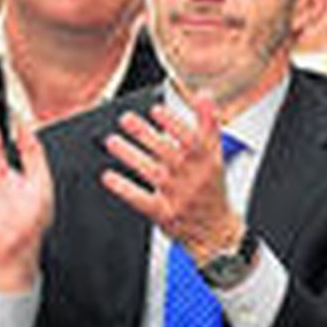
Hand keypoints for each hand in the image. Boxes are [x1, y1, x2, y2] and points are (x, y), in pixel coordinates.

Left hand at [100, 94, 243, 264]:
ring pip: (153, 173)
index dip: (174, 124)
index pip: (193, 140)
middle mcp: (194, 179)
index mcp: (208, 162)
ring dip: (131, 156)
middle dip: (146, 135)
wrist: (217, 231)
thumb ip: (209, 125)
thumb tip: (204, 95)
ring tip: (112, 141)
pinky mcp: (165, 214)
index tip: (156, 110)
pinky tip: (109, 177)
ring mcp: (180, 197)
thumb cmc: (211, 189)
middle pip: (168, 154)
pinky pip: (143, 200)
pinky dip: (125, 189)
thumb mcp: (217, 156)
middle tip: (126, 119)